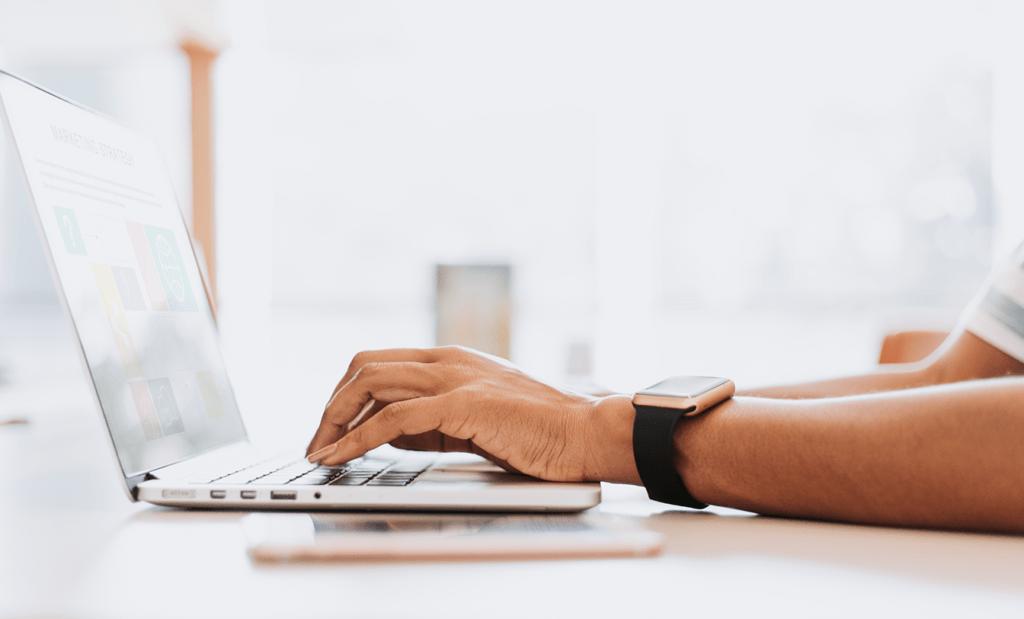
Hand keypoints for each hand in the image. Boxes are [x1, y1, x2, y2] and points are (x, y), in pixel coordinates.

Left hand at [305, 346, 639, 483]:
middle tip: (317, 443)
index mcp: (450, 358)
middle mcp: (447, 359)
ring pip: (370, 383)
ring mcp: (454, 377)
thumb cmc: (538, 431)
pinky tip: (343, 457)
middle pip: (363, 366)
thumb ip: (431, 420)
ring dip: (335, 420)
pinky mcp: (463, 404)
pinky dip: (358, 439)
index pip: (378, 363)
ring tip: (321, 453)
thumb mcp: (474, 419)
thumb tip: (387, 433)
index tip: (329, 429)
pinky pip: (393, 418)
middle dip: (330, 406)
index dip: (344, 395)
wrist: (584, 432)